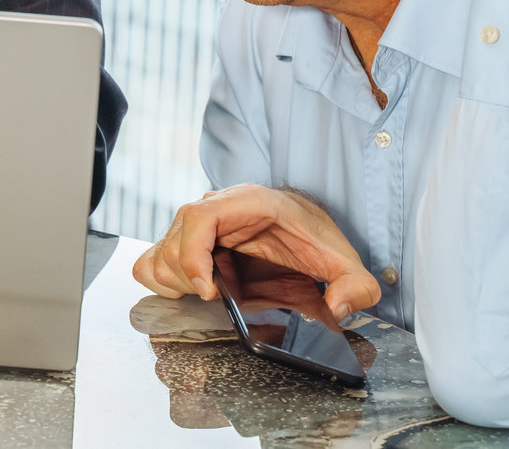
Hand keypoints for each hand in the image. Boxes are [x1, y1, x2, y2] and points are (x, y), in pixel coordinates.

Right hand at [131, 184, 380, 320]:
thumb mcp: (343, 259)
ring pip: (160, 250)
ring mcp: (197, 222)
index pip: (199, 217)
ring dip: (174, 280)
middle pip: (174, 239)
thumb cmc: (313, 234)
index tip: (209, 291)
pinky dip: (160, 277)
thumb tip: (339, 306)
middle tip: (215, 298)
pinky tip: (187, 290)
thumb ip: (355, 283)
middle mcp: (215, 206)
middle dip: (188, 279)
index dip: (194, 256)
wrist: (301, 221)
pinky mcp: (188, 240)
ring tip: (206, 293)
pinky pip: (153, 256)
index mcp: (247, 201)